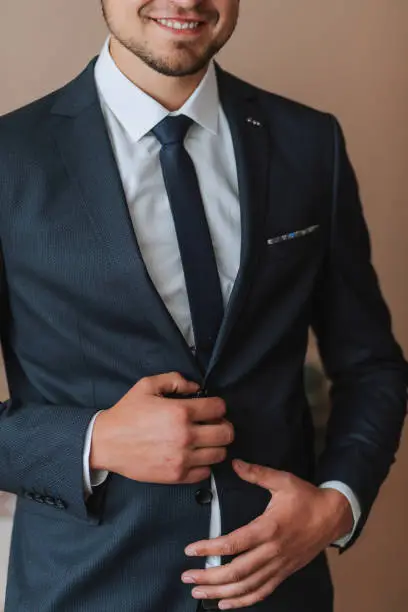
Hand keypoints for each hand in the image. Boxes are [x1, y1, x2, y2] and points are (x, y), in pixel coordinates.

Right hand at [90, 372, 233, 484]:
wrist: (106, 443)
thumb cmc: (127, 413)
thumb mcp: (148, 385)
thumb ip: (175, 380)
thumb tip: (196, 387)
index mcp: (180, 412)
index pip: (219, 408)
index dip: (218, 406)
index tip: (211, 408)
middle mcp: (185, 436)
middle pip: (226, 433)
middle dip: (223, 425)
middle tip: (213, 424)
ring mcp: (182, 458)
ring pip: (220, 454)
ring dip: (216, 445)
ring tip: (204, 440)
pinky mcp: (176, 475)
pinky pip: (205, 472)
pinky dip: (204, 464)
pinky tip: (194, 455)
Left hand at [182, 460, 352, 609]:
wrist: (333, 517)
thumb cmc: (307, 498)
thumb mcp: (282, 480)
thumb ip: (257, 473)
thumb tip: (235, 464)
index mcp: (269, 528)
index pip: (234, 543)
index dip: (210, 549)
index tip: (191, 550)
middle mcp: (273, 551)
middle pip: (237, 572)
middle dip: (209, 578)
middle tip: (187, 577)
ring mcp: (279, 565)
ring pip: (247, 586)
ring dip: (221, 593)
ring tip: (199, 593)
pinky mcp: (284, 573)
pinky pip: (262, 592)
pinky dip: (243, 601)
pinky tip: (226, 604)